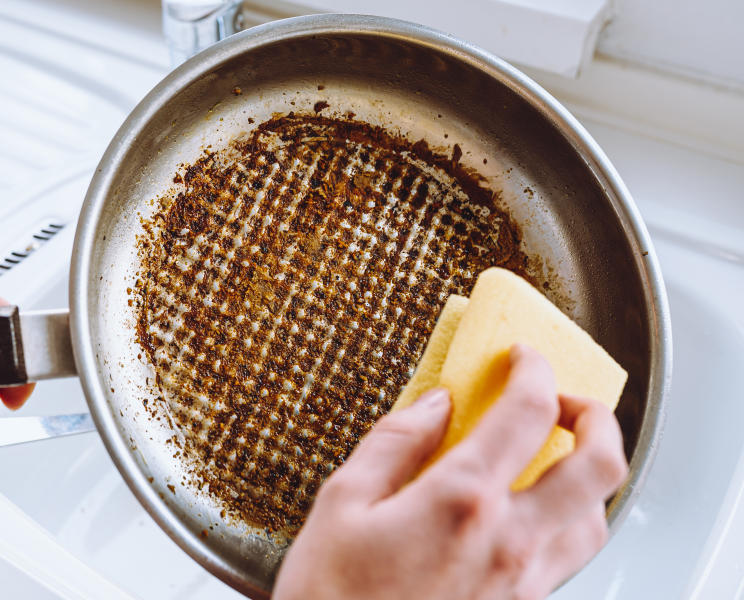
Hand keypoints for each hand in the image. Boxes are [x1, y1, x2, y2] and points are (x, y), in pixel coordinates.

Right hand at [273, 344, 627, 599]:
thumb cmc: (331, 597)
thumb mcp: (342, 502)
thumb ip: (395, 442)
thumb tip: (435, 404)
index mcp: (461, 500)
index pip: (528, 411)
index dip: (532, 368)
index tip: (520, 356)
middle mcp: (508, 542)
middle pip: (599, 464)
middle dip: (594, 415)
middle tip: (562, 399)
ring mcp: (522, 582)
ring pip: (597, 517)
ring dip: (589, 473)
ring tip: (556, 454)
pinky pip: (570, 556)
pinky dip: (569, 518)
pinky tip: (532, 511)